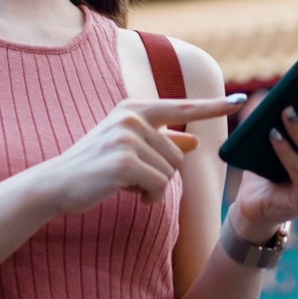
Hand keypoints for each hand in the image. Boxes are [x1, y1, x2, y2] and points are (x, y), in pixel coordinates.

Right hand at [38, 96, 243, 215]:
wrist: (56, 183)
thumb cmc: (94, 166)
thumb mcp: (129, 148)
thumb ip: (162, 141)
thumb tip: (194, 140)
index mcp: (133, 108)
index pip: (182, 107)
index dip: (213, 107)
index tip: (240, 101)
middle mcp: (131, 117)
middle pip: (178, 154)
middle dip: (162, 174)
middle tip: (133, 178)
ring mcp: (127, 137)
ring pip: (170, 171)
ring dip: (154, 187)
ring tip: (126, 184)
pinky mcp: (125, 161)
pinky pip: (158, 185)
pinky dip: (149, 197)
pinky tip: (128, 194)